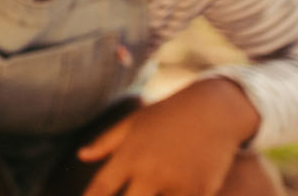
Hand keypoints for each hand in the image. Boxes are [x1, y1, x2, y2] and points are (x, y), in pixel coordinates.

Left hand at [79, 78, 261, 195]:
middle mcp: (152, 172)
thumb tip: (81, 155)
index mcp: (130, 156)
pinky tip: (169, 193)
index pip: (101, 189)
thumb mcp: (133, 122)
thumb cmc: (168, 114)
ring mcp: (178, 184)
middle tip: (128, 195)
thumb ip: (106, 143)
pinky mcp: (202, 191)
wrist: (215, 110)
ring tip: (148, 192)